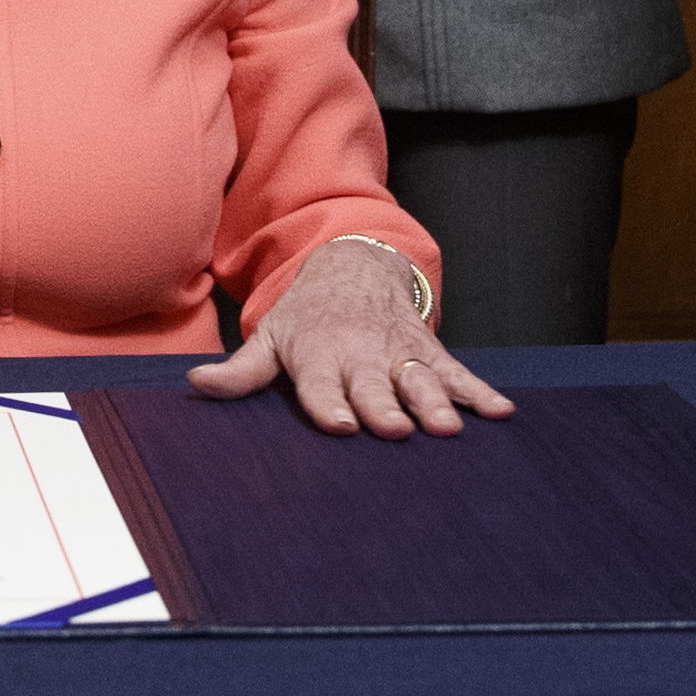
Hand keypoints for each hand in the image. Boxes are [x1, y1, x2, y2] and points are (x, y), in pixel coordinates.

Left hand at [188, 239, 513, 437]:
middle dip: (384, 407)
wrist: (353, 265)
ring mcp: (398, 355)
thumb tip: (195, 384)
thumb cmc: (306, 318)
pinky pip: (457, 374)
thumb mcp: (271, 338)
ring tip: (448, 427)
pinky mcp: (429, 353)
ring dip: (434, 404)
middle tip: (395, 429)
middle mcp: (360, 358)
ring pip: (418, 383)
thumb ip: (240, 372)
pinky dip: (480, 392)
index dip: (329, 406)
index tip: (339, 426)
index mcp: (318, 359)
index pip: (321, 387)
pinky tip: (501, 412)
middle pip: (374, 389)